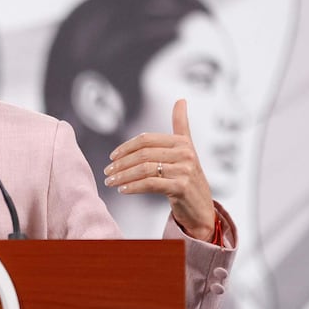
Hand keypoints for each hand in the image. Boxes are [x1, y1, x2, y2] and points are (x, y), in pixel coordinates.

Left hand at [104, 99, 216, 240]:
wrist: (201, 208)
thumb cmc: (190, 178)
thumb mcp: (187, 150)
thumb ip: (181, 126)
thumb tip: (181, 100)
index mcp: (182, 142)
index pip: (146, 139)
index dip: (126, 147)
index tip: (112, 157)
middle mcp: (186, 154)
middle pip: (143, 154)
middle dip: (121, 163)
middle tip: (107, 172)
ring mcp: (185, 170)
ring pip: (144, 169)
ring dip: (123, 176)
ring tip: (111, 182)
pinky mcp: (181, 187)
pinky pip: (150, 184)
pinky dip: (133, 187)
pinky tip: (123, 190)